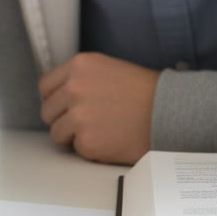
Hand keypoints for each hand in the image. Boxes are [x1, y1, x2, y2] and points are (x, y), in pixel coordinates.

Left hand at [39, 53, 159, 163]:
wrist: (171, 112)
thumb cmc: (145, 92)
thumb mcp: (107, 69)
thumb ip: (80, 78)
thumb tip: (59, 95)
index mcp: (79, 66)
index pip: (45, 86)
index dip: (55, 99)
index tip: (64, 107)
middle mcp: (74, 88)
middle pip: (48, 111)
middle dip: (62, 119)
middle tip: (84, 123)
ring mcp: (78, 116)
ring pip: (57, 133)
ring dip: (73, 136)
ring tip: (99, 132)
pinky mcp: (87, 141)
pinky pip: (76, 149)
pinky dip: (90, 149)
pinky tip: (109, 140)